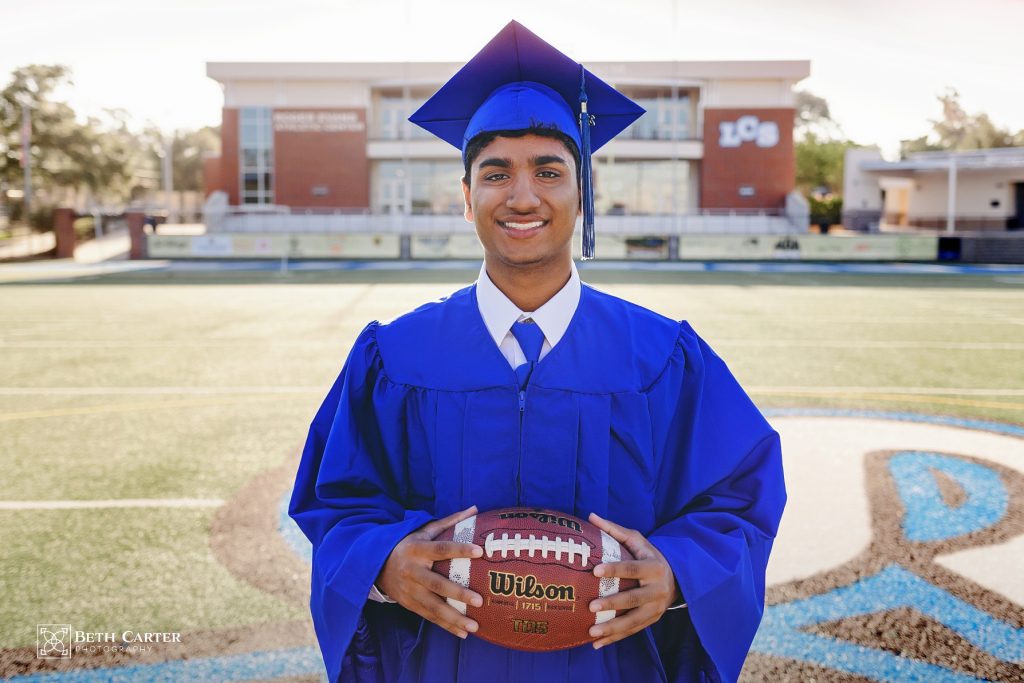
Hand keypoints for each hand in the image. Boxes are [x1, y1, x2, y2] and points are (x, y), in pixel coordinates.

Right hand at [377, 505, 484, 638]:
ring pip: (433, 607)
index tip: (480, 551)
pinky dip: (446, 626)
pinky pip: (429, 617)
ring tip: (474, 626)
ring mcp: (409, 590)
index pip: (441, 549)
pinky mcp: (408, 604)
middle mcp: (413, 571)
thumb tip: (475, 508)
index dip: (460, 549)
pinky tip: (463, 633)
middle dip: (458, 593)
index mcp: (418, 549)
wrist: (376, 564)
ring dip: (454, 618)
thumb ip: (450, 522)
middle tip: (480, 600)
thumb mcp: (423, 531)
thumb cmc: (408, 544)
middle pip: (437, 584)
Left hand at [586, 512, 680, 648]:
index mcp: (654, 567)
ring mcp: (656, 609)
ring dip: (612, 629)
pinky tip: (596, 644)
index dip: (615, 569)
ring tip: (591, 633)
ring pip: (633, 621)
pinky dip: (615, 638)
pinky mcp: (652, 621)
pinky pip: (632, 631)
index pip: (632, 568)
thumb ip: (614, 530)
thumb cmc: (649, 556)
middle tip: (591, 607)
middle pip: (634, 598)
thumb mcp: (637, 541)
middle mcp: (657, 590)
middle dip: (613, 603)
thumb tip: (590, 515)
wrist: (677, 578)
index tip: (595, 570)